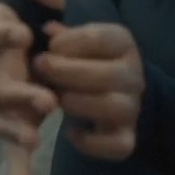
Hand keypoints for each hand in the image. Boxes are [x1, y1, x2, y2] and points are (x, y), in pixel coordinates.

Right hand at [0, 0, 65, 174]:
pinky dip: (15, 172)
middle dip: (16, 93)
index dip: (0, 36)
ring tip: (37, 139)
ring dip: (14, 130)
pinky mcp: (15, 125)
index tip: (23, 35)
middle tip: (45, 99)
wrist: (53, 50)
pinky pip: (11, 151)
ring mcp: (2, 100)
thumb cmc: (43, 16)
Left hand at [33, 21, 144, 161]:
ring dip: (78, 103)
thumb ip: (64, 35)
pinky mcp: (127, 138)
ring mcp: (133, 108)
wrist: (121, 93)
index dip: (71, 41)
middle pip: (108, 74)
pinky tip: (71, 132)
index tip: (50, 46)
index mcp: (123, 44)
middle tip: (41, 68)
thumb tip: (47, 29)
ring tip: (56, 100)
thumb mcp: (81, 41)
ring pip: (112, 107)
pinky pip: (116, 145)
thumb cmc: (90, 61)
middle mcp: (134, 75)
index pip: (101, 39)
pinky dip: (91, 142)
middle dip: (68, 71)